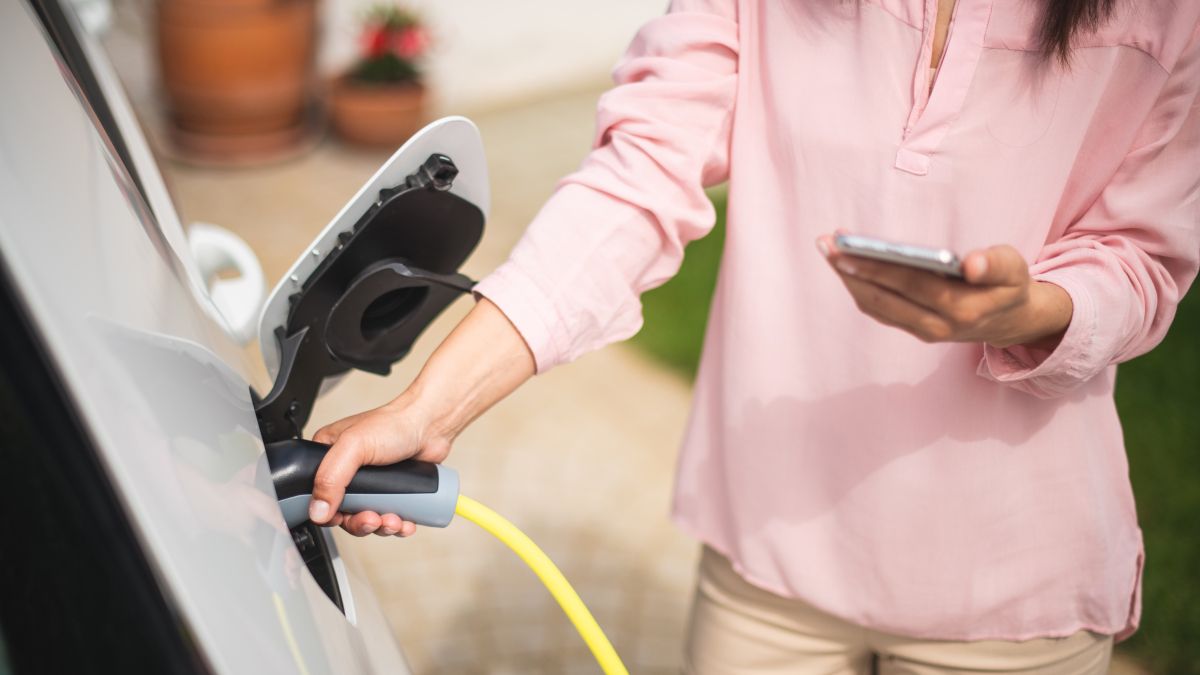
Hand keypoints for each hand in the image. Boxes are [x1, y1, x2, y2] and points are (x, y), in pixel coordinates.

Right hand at [309, 394, 448, 536]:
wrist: (431, 425)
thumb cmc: (394, 424)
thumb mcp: (353, 446)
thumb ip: (330, 478)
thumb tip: (318, 511)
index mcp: (329, 457)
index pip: (317, 495)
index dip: (329, 513)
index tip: (343, 518)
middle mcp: (349, 471)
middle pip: (344, 512)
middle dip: (360, 523)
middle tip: (372, 520)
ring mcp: (373, 483)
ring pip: (368, 518)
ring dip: (380, 527)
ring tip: (393, 520)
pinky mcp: (394, 491)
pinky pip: (390, 518)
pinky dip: (397, 526)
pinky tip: (404, 522)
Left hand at [817, 235, 1072, 348]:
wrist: (1011, 322)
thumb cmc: (1008, 284)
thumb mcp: (1015, 269)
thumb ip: (996, 264)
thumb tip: (972, 264)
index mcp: (962, 308)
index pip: (911, 285)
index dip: (877, 267)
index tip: (848, 249)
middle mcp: (936, 326)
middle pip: (883, 298)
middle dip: (851, 270)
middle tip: (825, 242)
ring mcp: (922, 331)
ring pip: (874, 306)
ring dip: (848, 278)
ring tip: (829, 248)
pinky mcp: (912, 329)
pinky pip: (877, 308)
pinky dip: (858, 286)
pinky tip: (845, 264)